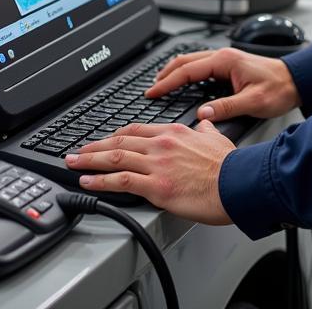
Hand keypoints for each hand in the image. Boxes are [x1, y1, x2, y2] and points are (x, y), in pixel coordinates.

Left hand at [65, 121, 234, 223]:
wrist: (237, 183)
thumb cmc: (230, 166)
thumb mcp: (217, 139)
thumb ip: (206, 130)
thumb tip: (205, 124)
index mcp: (175, 132)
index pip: (137, 130)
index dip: (117, 134)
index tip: (106, 139)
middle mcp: (162, 144)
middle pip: (119, 141)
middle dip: (94, 147)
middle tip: (78, 151)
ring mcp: (157, 164)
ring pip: (114, 158)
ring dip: (89, 161)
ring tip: (73, 164)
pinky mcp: (156, 186)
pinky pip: (120, 182)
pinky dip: (99, 181)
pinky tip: (87, 182)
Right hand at [147, 47, 300, 121]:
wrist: (297, 80)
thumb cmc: (279, 88)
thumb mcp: (253, 102)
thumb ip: (226, 107)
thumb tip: (203, 114)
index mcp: (225, 61)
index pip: (188, 70)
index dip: (168, 82)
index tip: (152, 93)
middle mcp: (223, 56)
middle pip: (185, 61)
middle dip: (165, 74)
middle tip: (150, 90)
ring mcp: (225, 59)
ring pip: (192, 61)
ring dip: (174, 72)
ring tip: (160, 86)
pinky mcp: (229, 65)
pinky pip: (201, 66)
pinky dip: (186, 73)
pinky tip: (182, 83)